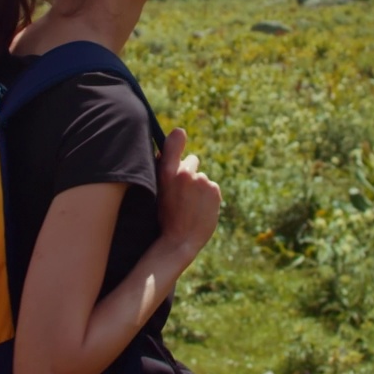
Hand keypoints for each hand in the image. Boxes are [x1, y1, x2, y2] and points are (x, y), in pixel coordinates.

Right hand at [156, 128, 220, 255]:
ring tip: (190, 205)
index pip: (172, 143)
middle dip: (190, 172)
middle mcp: (184, 172)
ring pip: (202, 178)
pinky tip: (200, 209)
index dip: (177, 138)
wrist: (180, 240)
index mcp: (166, 172)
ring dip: (199, 187)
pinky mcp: (214, 189)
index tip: (179, 134)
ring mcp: (201, 180)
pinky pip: (212, 187)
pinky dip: (209, 196)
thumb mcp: (158, 191)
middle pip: (192, 161)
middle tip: (183, 192)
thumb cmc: (166, 217)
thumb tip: (168, 149)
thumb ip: (164, 169)